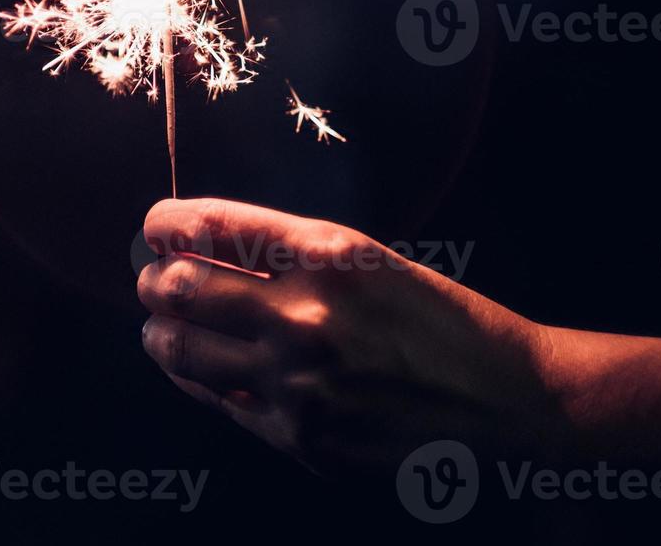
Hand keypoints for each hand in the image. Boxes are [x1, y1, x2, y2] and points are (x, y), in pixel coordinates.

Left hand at [137, 198, 564, 475]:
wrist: (508, 403)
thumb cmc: (442, 321)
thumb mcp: (371, 261)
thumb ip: (289, 253)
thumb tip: (202, 246)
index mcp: (330, 254)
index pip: (211, 224)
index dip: (167, 222)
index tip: (156, 225)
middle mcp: (305, 313)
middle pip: (180, 285)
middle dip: (154, 277)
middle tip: (151, 276)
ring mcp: (297, 381)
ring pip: (181, 348)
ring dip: (160, 330)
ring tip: (160, 323)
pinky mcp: (299, 437)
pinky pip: (217, 400)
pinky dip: (195, 377)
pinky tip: (194, 366)